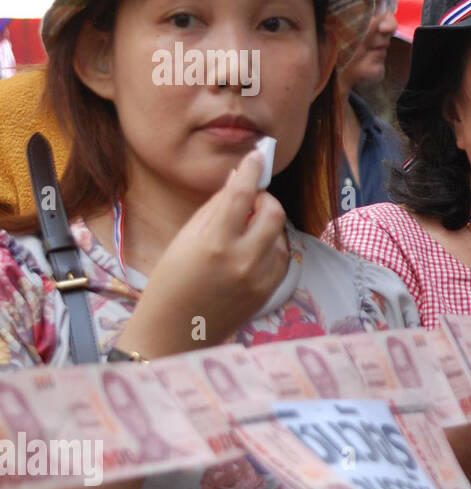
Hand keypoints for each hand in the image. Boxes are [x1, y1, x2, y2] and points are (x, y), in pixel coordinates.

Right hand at [117, 149, 287, 355]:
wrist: (174, 332)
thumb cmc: (170, 283)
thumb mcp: (184, 239)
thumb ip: (214, 209)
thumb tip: (237, 181)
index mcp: (213, 242)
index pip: (241, 194)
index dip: (250, 170)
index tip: (256, 156)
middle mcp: (241, 259)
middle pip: (273, 212)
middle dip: (265, 199)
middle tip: (251, 200)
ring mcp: (259, 278)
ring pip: (281, 235)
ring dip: (267, 225)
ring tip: (245, 230)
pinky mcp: (268, 292)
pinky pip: (283, 258)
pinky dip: (272, 247)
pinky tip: (254, 250)